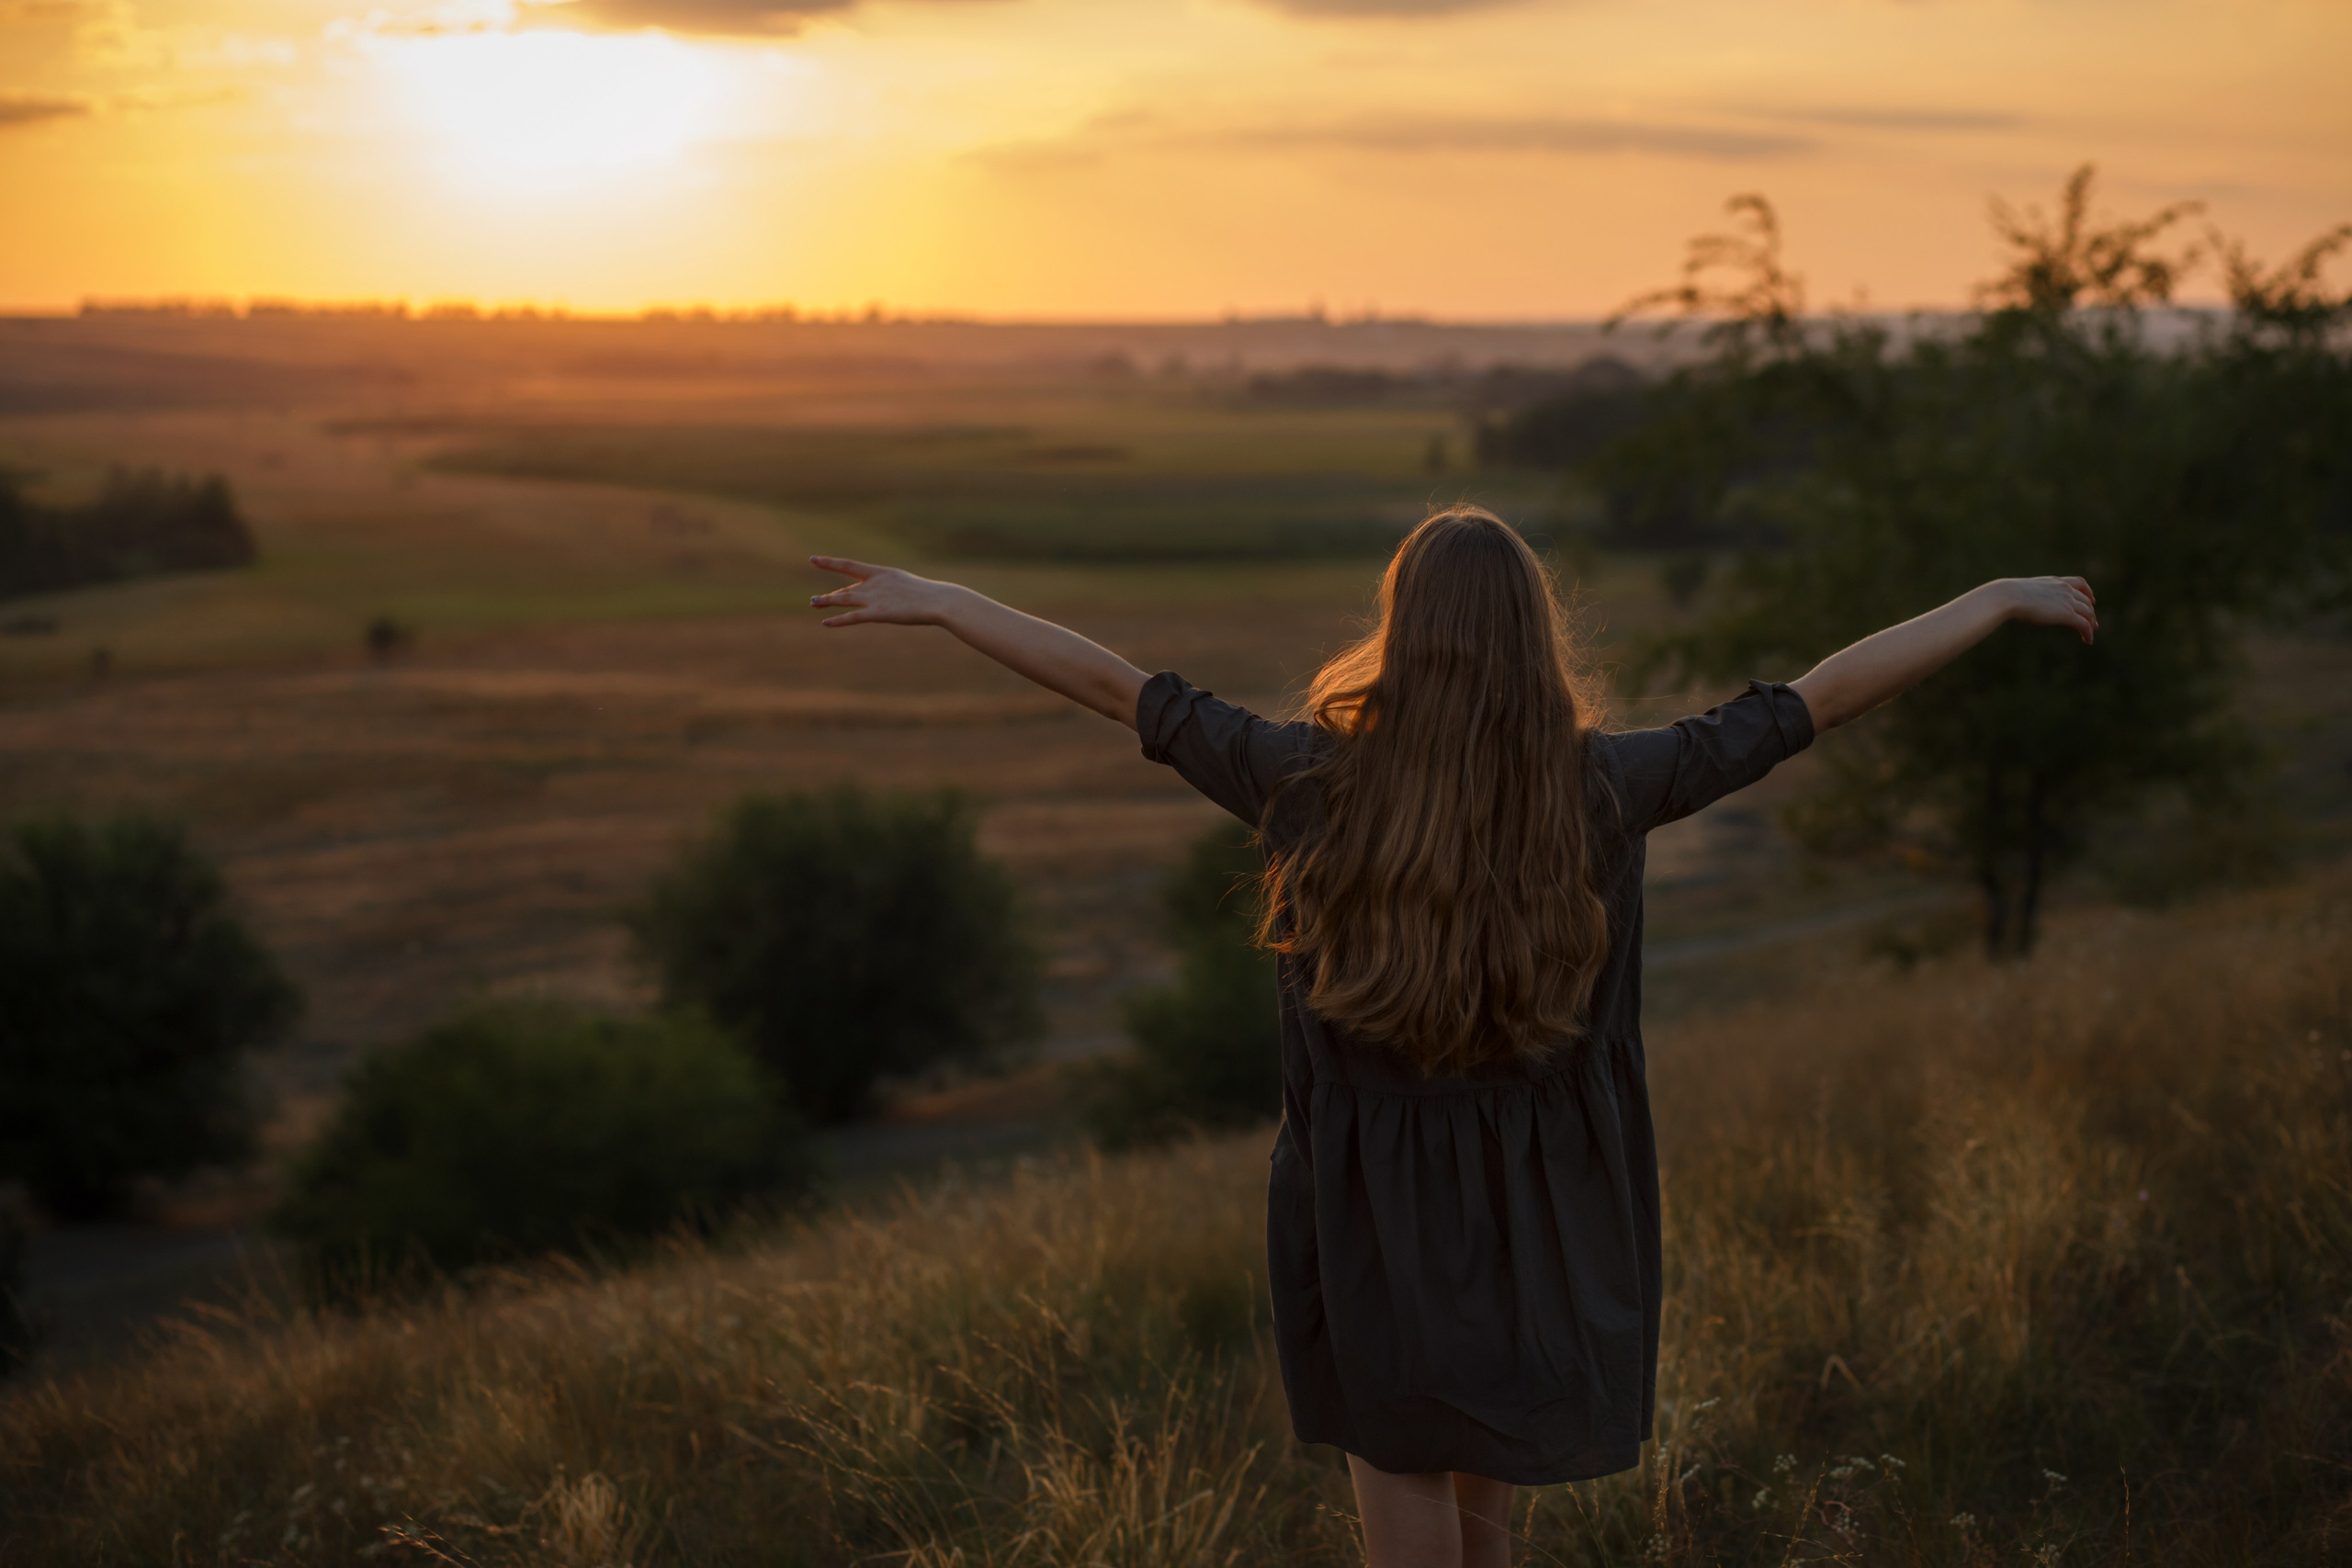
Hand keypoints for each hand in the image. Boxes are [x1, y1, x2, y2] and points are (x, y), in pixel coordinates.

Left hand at [807, 556, 954, 627]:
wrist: (939, 600)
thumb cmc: (929, 595)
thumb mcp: (907, 586)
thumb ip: (893, 590)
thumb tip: (889, 596)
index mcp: (882, 573)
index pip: (850, 565)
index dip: (830, 563)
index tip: (814, 559)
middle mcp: (875, 583)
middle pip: (847, 589)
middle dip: (830, 597)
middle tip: (814, 601)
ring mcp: (876, 597)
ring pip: (844, 598)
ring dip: (827, 601)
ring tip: (814, 604)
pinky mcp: (879, 613)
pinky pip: (853, 617)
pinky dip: (839, 620)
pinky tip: (826, 623)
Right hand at [2003, 575, 2097, 643]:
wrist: (2009, 596)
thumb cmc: (2008, 595)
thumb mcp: (2022, 591)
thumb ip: (2027, 595)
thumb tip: (2014, 600)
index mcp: (2055, 582)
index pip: (2079, 583)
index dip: (2088, 592)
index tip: (2092, 600)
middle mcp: (2065, 589)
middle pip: (2086, 601)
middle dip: (2091, 612)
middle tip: (2093, 624)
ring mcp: (2067, 601)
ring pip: (2088, 613)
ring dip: (2091, 624)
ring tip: (2090, 635)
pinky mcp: (2067, 614)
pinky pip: (2084, 624)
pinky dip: (2088, 633)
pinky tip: (2088, 641)